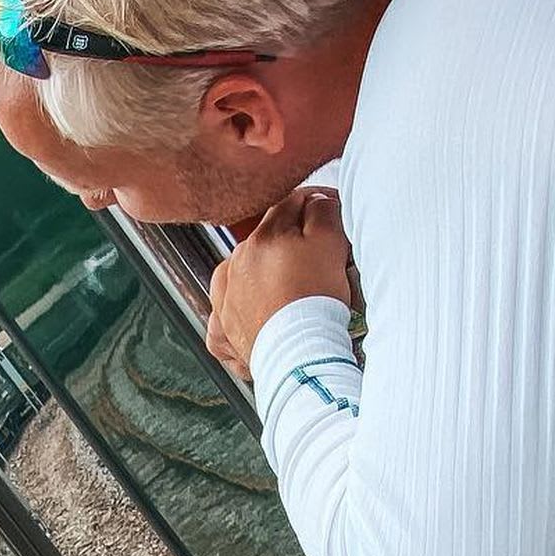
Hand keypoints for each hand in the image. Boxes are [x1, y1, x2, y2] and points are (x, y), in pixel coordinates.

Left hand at [206, 188, 351, 382]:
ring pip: (243, 277)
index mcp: (260, 239)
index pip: (290, 206)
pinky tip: (262, 319)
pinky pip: (227, 317)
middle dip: (292, 246)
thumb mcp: (329, 243)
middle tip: (321, 262)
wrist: (298, 355)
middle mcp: (234, 266)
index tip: (332, 216)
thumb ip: (322, 212)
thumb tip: (315, 200)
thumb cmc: (315, 302)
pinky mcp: (222, 333)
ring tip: (292, 294)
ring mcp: (223, 301)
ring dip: (263, 278)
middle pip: (266, 243)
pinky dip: (243, 316)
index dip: (316, 207)